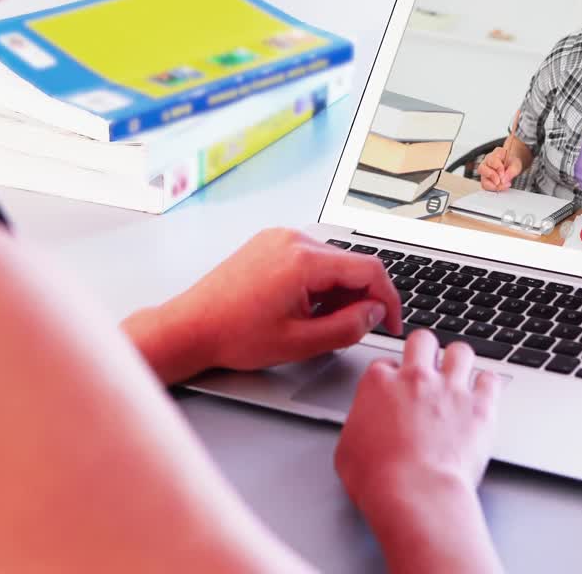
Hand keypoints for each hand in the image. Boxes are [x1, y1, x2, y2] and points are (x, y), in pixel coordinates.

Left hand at [124, 228, 402, 380]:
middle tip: (350, 329)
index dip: (388, 299)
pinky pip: (309, 258)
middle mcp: (293, 240)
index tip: (391, 323)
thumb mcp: (301, 342)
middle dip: (360, 297)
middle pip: (351, 263)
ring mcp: (279, 239)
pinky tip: (302, 307)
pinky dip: (318, 282)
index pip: (369, 269)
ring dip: (338, 291)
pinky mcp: (269, 244)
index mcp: (303, 260)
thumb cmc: (233, 335)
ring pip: (332, 261)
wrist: (190, 327)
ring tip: (317, 322)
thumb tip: (375, 313)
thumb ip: (348, 327)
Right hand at [335, 330, 502, 572]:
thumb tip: (364, 428)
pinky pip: (491, 379)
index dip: (391, 376)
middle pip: (422, 340)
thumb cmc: (378, 478)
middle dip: (425, 350)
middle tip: (427, 368)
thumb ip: (359, 425)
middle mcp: (415, 378)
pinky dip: (487, 385)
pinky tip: (483, 395)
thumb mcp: (347, 450)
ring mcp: (450, 389)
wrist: (415, 493)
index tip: (395, 389)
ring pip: (460, 351)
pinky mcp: (480, 406)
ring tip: (458, 376)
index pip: (385, 363)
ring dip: (459, 361)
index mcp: (379, 384)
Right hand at [478, 146, 521, 191]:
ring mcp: (485, 171)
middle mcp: (487, 161)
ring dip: (493, 185)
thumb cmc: (512, 162)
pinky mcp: (485, 179)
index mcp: (496, 153)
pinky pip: (485, 186)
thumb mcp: (516, 165)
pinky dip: (493, 188)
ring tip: (503, 186)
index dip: (498, 168)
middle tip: (500, 181)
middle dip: (492, 176)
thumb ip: (511, 171)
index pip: (492, 160)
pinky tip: (501, 187)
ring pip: (483, 179)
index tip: (503, 174)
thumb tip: (504, 180)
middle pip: (482, 168)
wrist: (512, 165)